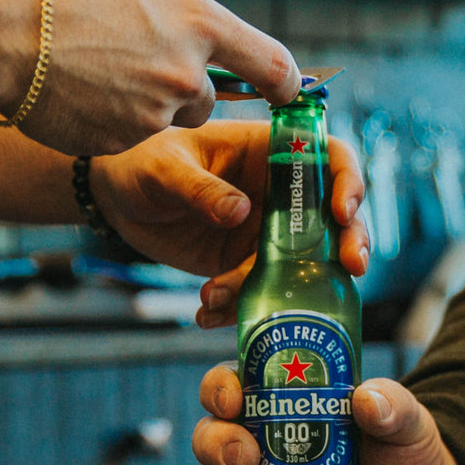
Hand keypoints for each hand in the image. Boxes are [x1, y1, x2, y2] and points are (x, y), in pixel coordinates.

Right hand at [12, 0, 300, 153]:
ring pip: (166, 121)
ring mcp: (157, 114)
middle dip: (181, 91)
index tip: (287, 90)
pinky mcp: (125, 144)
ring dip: (142, 107)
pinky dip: (109, 123)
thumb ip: (176, 19)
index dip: (284, 82)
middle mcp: (189, 73)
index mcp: (200, 23)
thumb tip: (195, 38)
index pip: (272, 64)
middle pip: (208, 99)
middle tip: (132, 66)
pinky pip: (128, 137)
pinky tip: (76, 97)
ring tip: (93, 75)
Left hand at [91, 123, 368, 285]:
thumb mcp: (164, 168)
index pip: (330, 157)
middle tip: (349, 268)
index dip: (348, 181)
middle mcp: (281, 192)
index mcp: (271, 151)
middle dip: (349, 243)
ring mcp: (268, 232)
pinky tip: (208, 313)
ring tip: (221, 297)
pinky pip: (263, 292)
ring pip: (305, 264)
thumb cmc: (141, 161)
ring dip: (282, 290)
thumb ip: (200, 187)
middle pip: (337, 216)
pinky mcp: (247, 264)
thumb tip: (240, 211)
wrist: (115, 199)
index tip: (342, 212)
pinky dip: (241, 309)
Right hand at [190, 373, 461, 464]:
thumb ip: (393, 406)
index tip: (232, 396)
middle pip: (210, 439)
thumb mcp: (407, 422)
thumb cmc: (405, 453)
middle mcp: (261, 451)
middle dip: (215, 445)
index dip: (218, 386)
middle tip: (245, 457)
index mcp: (283, 407)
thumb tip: (367, 400)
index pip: (232, 386)